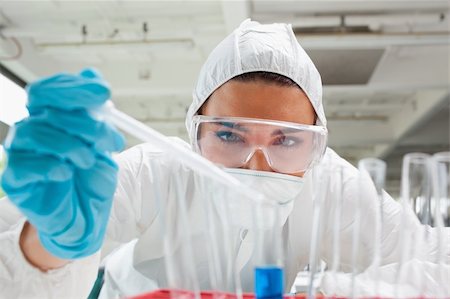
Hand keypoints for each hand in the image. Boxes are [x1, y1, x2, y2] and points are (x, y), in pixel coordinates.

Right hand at [1, 68, 123, 258]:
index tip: (104, 93)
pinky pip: (25, 164)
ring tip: (90, 160)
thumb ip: (96, 113)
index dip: (74, 88)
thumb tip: (91, 74)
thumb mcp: (103, 143)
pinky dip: (50, 165)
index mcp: (50, 118)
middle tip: (106, 137)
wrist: (87, 214)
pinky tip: (66, 173)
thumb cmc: (92, 178)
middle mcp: (31, 130)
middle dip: (80, 119)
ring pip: (36, 132)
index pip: (49, 90)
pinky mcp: (15, 179)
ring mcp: (20, 153)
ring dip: (71, 145)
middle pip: (43, 106)